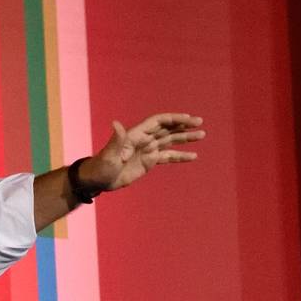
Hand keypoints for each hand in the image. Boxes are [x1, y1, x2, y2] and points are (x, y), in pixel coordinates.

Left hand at [80, 113, 204, 193]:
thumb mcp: (109, 155)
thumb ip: (116, 140)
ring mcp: (147, 150)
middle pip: (168, 129)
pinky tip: (193, 156)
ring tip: (202, 135)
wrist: (98, 181)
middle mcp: (144, 139)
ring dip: (186, 138)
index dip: (174, 119)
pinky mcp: (149, 161)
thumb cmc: (100, 166)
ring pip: (170, 141)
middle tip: (200, 124)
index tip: (189, 120)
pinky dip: (180, 155)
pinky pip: (167, 156)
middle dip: (184, 125)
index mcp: (136, 134)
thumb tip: (116, 124)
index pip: (159, 122)